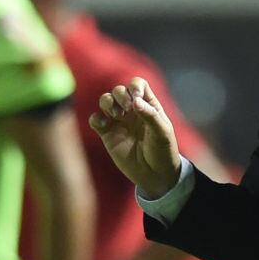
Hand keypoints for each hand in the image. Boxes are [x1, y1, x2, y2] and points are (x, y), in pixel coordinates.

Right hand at [89, 77, 180, 197]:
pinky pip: (95, 119)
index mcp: (149, 106)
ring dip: (107, 103)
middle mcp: (132, 110)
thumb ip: (150, 115)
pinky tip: (104, 126)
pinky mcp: (107, 134)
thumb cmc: (163, 151)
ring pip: (105, 100)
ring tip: (116, 115)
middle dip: (120, 95)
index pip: (138, 84)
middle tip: (126, 110)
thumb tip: (135, 100)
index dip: (134, 86)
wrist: (155, 175)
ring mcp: (119, 121)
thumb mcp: (162, 133)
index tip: (136, 98)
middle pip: (119, 90)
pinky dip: (96, 119)